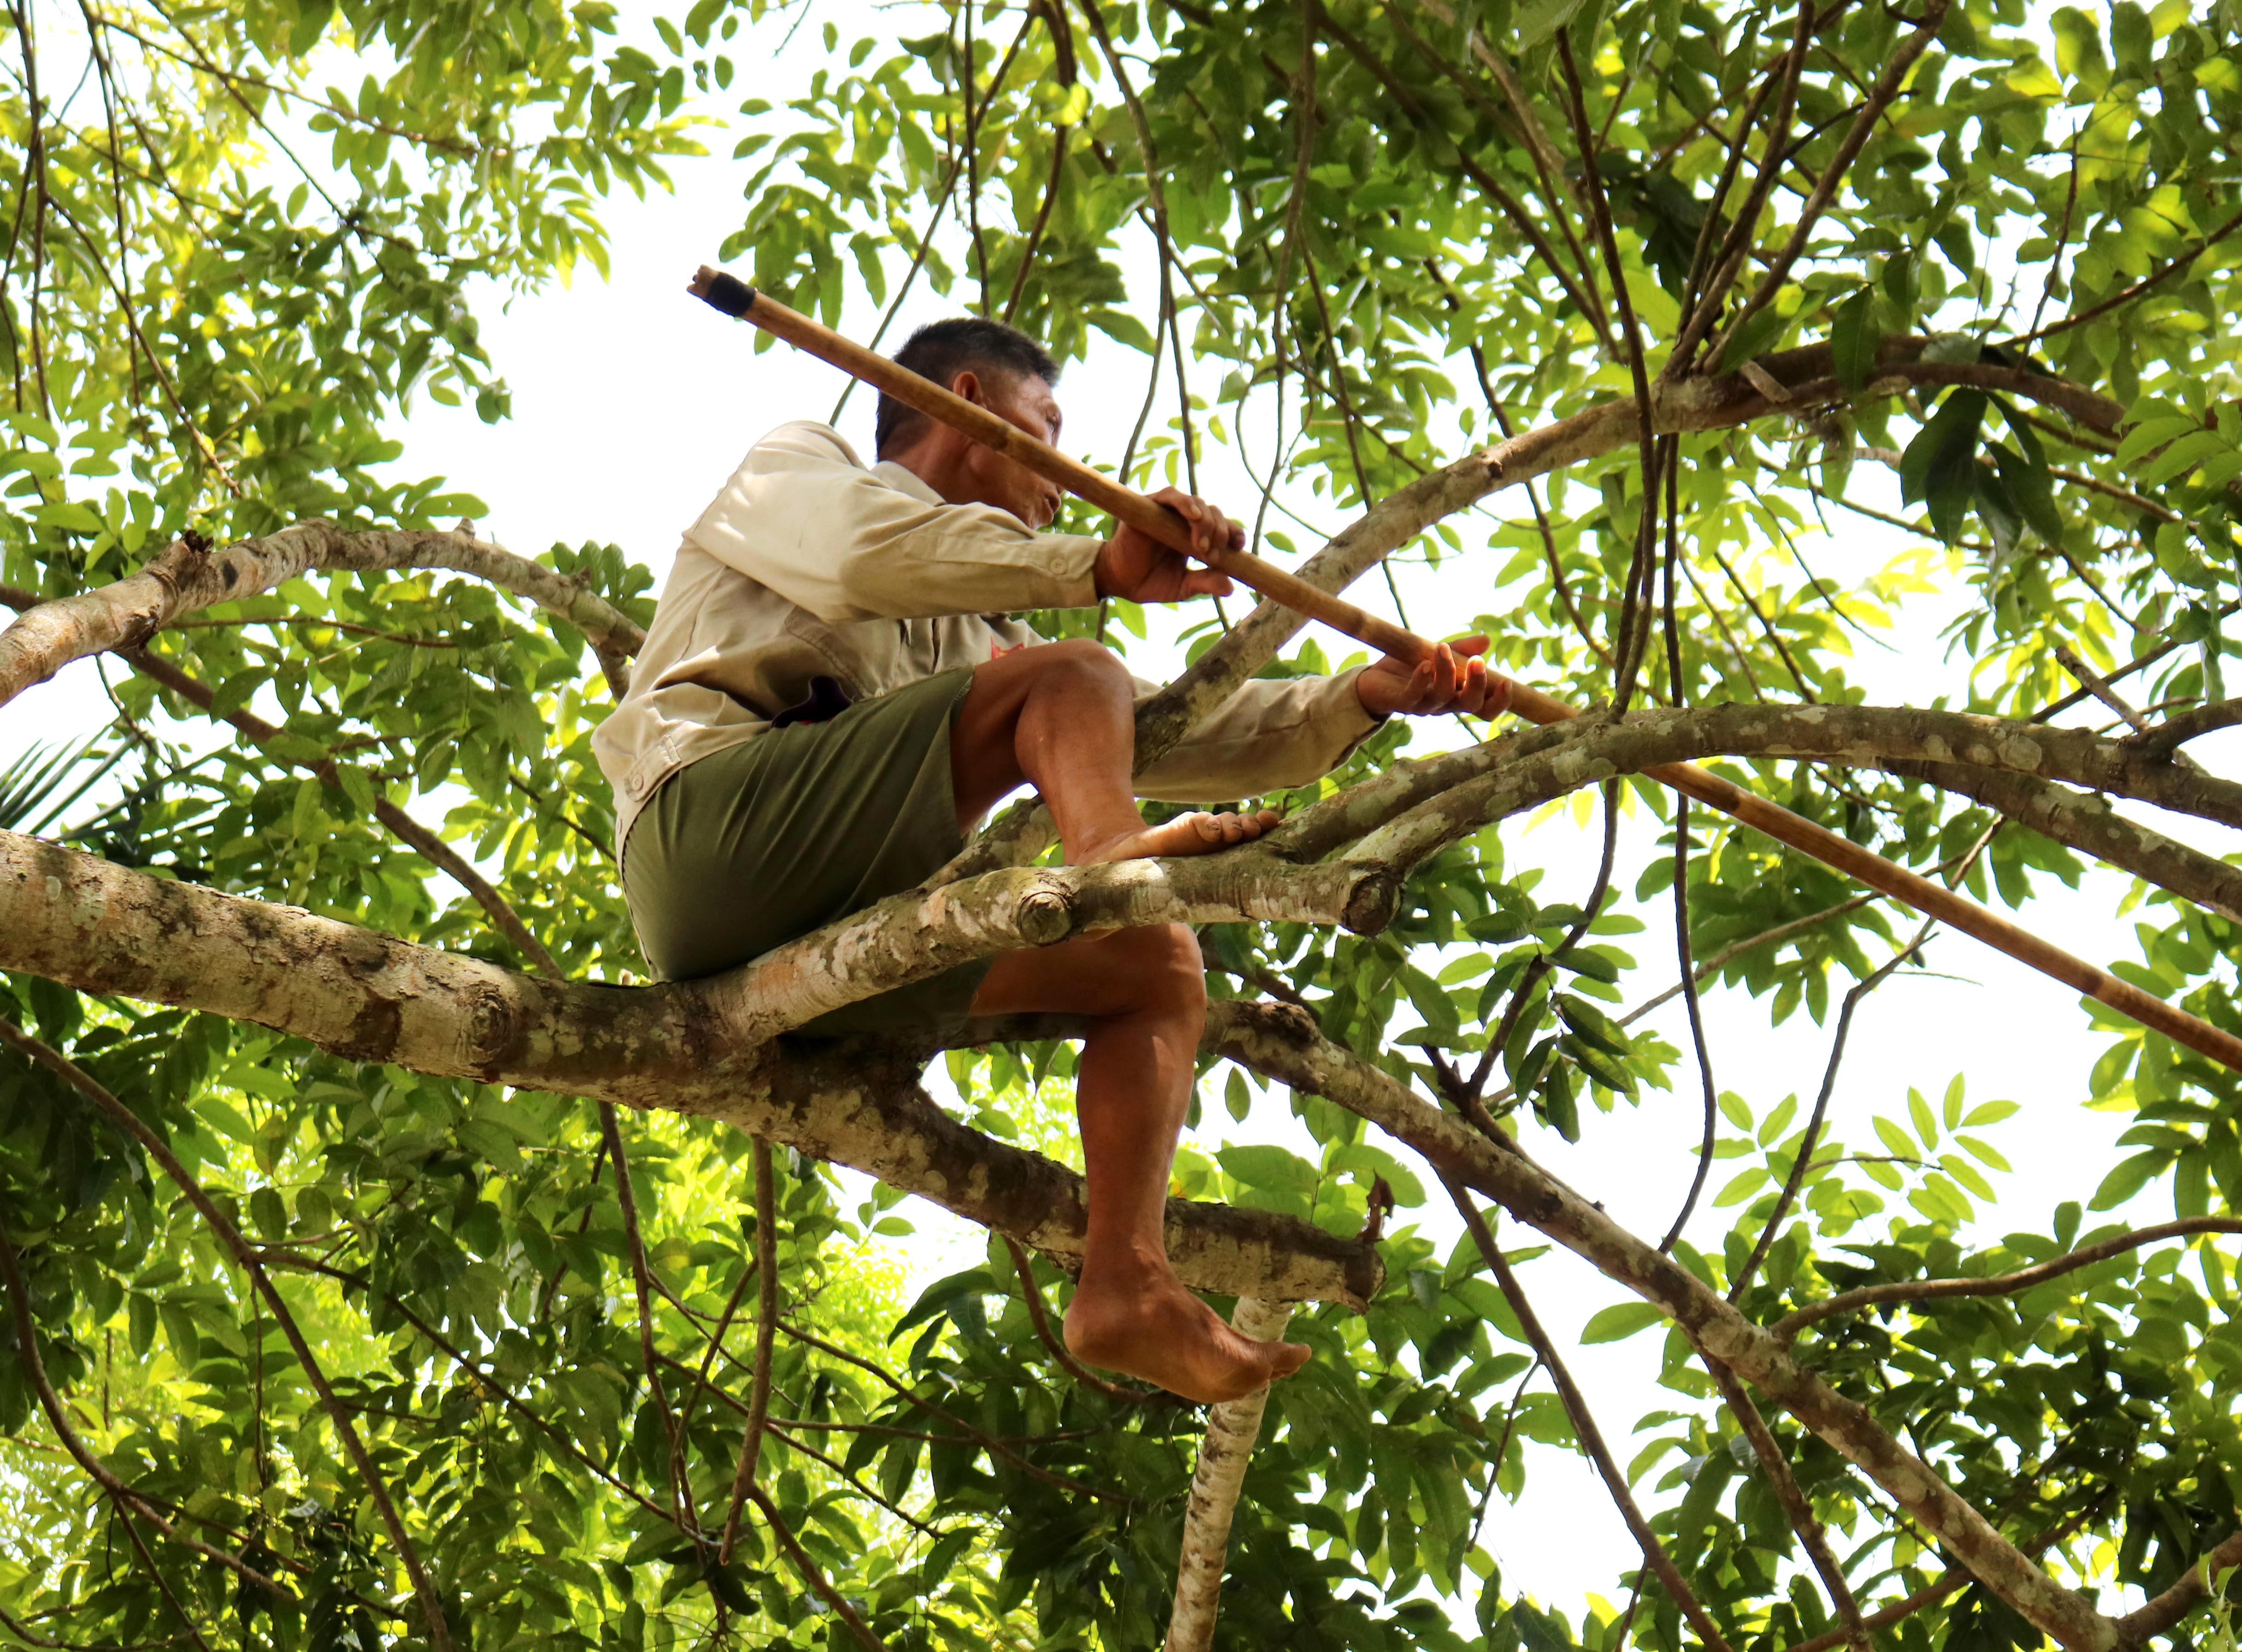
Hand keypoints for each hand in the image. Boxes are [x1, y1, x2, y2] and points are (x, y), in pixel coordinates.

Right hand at [1092, 488, 1243, 602]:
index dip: (1235, 533)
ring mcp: (1168, 511)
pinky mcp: (1150, 505)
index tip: (1239, 547)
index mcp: (1197, 536)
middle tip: (1210, 555)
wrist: (1120, 582)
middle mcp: (1185, 520)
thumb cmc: (1150, 583)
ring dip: (1205, 521)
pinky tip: (1194, 516)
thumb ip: (1205, 583)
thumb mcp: (1183, 587)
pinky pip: (1172, 495)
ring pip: (1197, 503)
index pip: (1224, 527)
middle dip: (1219, 532)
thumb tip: (1232, 589)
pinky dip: (1185, 503)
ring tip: (1202, 544)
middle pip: (1214, 513)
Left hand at [1355, 634, 1501, 718]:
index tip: (1508, 683)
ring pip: (1442, 696)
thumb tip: (1487, 640)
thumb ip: (1462, 649)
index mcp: (1458, 696)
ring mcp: (1423, 705)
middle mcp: (1444, 704)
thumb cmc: (1411, 667)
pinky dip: (1420, 681)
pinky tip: (1424, 665)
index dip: (1499, 701)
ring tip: (1443, 648)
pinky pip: (1412, 697)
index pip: (1484, 707)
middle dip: (1477, 684)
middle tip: (1478, 662)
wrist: (1373, 679)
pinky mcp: (1400, 702)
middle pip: (1469, 705)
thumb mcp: (1439, 654)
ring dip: (1446, 672)